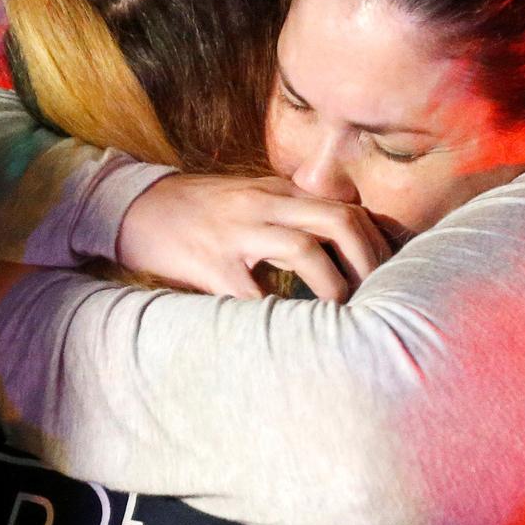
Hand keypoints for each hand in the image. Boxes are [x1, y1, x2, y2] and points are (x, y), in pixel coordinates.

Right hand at [116, 175, 390, 300]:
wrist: (133, 206)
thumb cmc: (197, 208)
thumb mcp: (250, 195)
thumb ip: (293, 209)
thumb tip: (343, 233)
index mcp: (278, 191)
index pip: (346, 208)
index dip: (377, 243)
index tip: (391, 274)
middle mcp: (264, 205)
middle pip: (339, 221)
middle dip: (369, 261)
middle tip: (379, 296)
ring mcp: (238, 232)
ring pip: (305, 249)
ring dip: (334, 286)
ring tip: (341, 314)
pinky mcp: (211, 263)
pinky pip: (253, 293)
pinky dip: (277, 315)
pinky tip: (289, 333)